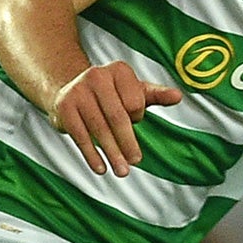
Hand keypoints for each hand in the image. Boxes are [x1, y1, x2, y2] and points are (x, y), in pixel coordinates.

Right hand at [49, 61, 180, 175]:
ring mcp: (78, 91)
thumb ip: (157, 95)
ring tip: (122, 171)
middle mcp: (97, 76)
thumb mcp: (135, 91)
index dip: (137, 116)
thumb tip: (178, 96)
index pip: (135, 101)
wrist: (67, 90)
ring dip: (112, 153)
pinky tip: (101, 168)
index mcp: (119, 70)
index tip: (134, 120)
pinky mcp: (64, 107)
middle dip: (128, 143)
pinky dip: (91, 154)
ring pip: (100, 128)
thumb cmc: (110, 94)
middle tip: (136, 161)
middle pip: (118, 116)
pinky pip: (80, 135)